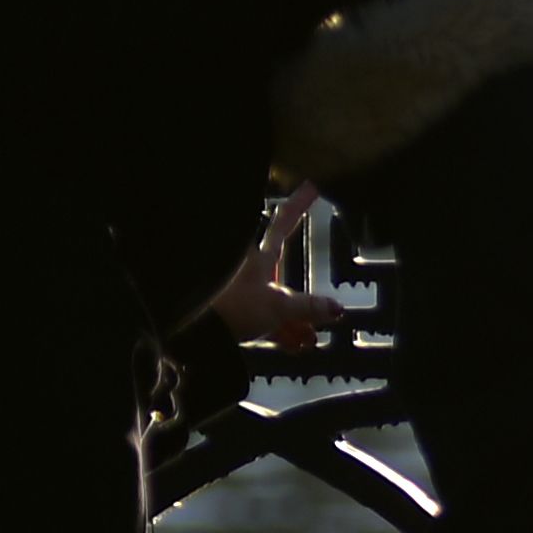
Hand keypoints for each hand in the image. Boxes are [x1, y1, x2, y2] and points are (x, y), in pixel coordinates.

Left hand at [197, 188, 334, 350]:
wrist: (196, 332)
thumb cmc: (232, 307)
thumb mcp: (278, 306)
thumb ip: (308, 307)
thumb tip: (337, 306)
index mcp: (258, 258)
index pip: (283, 224)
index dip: (299, 205)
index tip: (311, 185)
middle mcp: (249, 271)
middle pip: (283, 271)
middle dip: (302, 291)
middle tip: (318, 305)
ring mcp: (243, 293)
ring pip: (277, 301)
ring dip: (296, 320)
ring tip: (308, 339)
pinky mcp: (236, 317)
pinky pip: (266, 322)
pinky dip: (282, 332)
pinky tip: (296, 346)